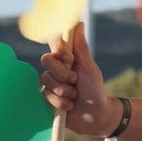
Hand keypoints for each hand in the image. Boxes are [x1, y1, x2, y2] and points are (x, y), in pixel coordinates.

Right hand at [39, 21, 118, 136]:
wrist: (95, 116)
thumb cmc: (95, 90)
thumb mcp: (89, 68)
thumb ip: (81, 48)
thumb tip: (79, 23)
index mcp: (67, 58)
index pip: (53, 42)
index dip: (57, 48)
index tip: (69, 58)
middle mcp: (57, 68)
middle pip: (46, 60)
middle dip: (62, 74)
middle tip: (75, 81)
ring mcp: (51, 83)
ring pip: (46, 80)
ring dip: (64, 90)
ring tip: (75, 96)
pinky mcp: (47, 98)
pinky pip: (46, 95)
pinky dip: (61, 102)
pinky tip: (70, 106)